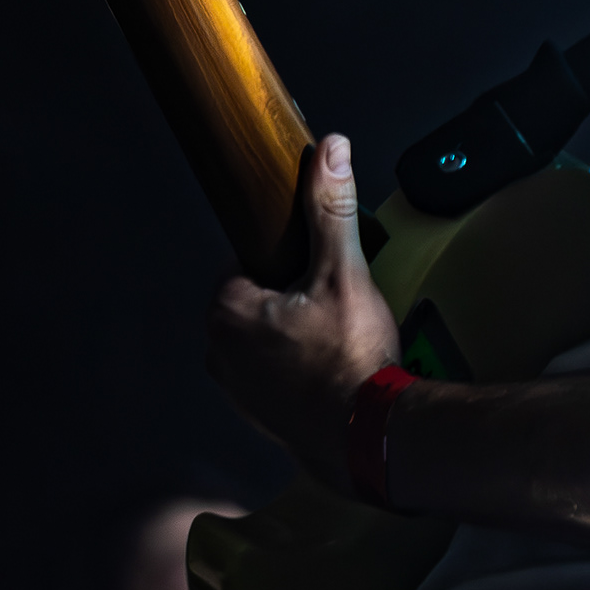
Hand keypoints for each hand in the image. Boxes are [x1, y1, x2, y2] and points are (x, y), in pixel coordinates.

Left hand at [206, 137, 402, 482]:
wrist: (370, 436)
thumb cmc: (351, 359)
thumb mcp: (343, 272)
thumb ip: (331, 209)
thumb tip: (329, 153)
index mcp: (226, 312)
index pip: (243, 264)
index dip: (283, 262)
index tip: (314, 272)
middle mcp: (219, 354)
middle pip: (253, 302)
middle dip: (289, 299)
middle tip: (332, 306)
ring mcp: (237, 392)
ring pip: (263, 341)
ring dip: (291, 335)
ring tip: (335, 339)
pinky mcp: (259, 417)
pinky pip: (272, 377)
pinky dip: (296, 370)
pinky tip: (330, 370)